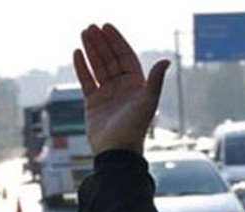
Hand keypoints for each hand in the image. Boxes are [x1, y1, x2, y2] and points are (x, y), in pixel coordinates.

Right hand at [73, 24, 169, 155]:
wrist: (116, 151)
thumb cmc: (134, 128)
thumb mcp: (148, 102)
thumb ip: (155, 80)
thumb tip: (166, 60)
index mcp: (136, 85)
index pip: (125, 56)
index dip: (116, 41)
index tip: (106, 27)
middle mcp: (122, 87)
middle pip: (110, 59)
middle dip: (101, 43)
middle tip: (90, 27)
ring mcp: (107, 94)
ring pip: (98, 67)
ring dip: (91, 50)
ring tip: (83, 35)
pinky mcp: (93, 103)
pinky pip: (86, 80)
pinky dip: (82, 67)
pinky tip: (77, 54)